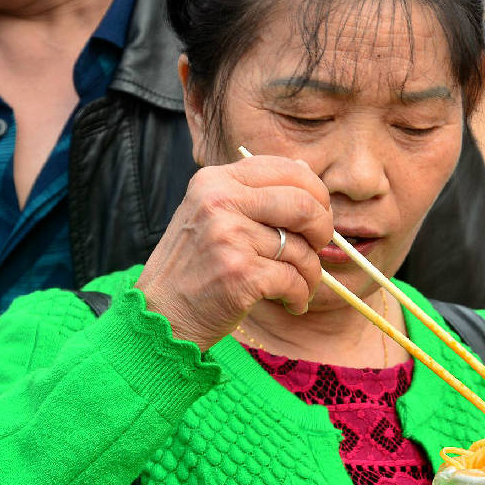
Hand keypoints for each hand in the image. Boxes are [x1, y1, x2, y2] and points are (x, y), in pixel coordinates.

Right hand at [134, 155, 332, 349]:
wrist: (162, 315)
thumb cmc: (195, 267)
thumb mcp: (213, 215)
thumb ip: (254, 193)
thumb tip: (305, 169)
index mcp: (215, 181)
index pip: (287, 169)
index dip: (316, 193)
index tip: (319, 215)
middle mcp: (219, 201)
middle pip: (303, 204)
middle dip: (323, 230)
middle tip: (319, 249)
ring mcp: (228, 236)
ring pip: (301, 248)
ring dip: (310, 274)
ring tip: (298, 287)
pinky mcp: (239, 272)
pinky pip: (294, 279)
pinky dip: (300, 296)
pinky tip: (291, 303)